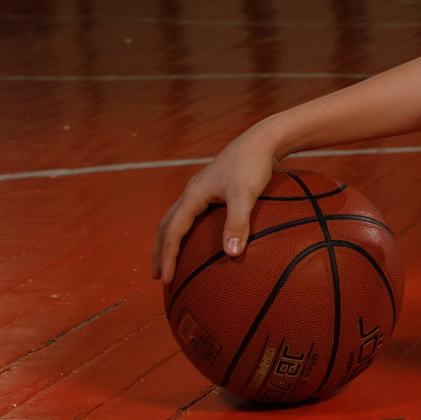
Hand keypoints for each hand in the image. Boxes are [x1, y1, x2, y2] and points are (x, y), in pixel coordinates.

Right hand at [150, 131, 280, 282]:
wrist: (263, 140)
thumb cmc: (253, 166)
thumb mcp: (246, 195)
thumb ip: (238, 223)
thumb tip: (231, 254)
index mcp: (193, 195)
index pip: (172, 231)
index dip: (167, 256)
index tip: (164, 278)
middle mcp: (191, 192)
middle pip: (166, 226)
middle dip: (160, 251)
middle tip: (157, 275)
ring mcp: (201, 189)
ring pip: (177, 218)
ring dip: (170, 240)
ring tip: (171, 260)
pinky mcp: (213, 188)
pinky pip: (192, 214)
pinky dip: (187, 230)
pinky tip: (201, 239)